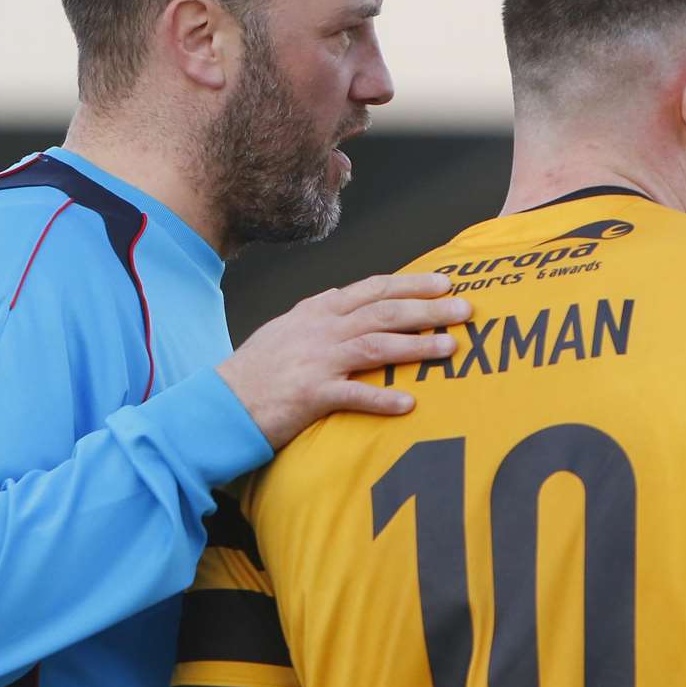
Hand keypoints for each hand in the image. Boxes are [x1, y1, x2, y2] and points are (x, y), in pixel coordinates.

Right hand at [218, 273, 470, 450]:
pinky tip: (408, 403)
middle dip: (428, 309)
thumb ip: (318, 311)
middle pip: (384, 312)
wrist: (221, 401)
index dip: (412, 285)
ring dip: (416, 346)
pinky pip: (352, 396)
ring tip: (450, 347)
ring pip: (376, 346)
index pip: (373, 290)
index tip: (444, 283)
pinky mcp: (311, 396)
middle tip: (464, 309)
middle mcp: (322, 330)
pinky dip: (381, 399)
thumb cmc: (257, 369)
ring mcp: (317, 361)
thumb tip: (342, 293)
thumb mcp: (287, 327)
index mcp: (318, 311)